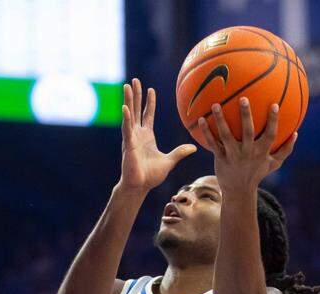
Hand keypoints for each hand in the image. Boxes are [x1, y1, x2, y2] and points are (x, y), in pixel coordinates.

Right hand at [118, 78, 196, 192]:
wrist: (140, 186)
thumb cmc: (151, 176)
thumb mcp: (169, 161)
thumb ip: (179, 152)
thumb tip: (193, 147)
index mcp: (147, 136)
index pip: (147, 115)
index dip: (149, 102)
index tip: (150, 89)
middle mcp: (137, 134)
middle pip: (136, 110)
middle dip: (135, 95)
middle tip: (134, 80)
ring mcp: (131, 138)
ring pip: (130, 115)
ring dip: (129, 100)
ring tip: (127, 86)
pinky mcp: (128, 144)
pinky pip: (127, 129)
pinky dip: (126, 118)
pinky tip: (125, 107)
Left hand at [198, 98, 295, 193]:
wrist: (238, 191)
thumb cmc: (257, 174)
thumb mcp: (273, 164)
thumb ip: (285, 149)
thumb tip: (296, 133)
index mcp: (261, 152)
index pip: (270, 135)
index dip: (273, 121)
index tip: (274, 105)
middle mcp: (248, 153)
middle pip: (248, 132)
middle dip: (246, 115)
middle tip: (243, 98)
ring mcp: (233, 155)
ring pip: (226, 135)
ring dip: (220, 120)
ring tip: (215, 104)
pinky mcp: (220, 158)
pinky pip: (213, 143)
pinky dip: (207, 132)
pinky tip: (201, 119)